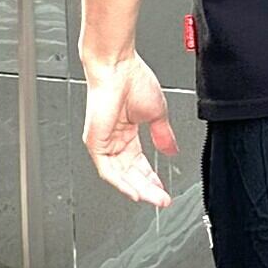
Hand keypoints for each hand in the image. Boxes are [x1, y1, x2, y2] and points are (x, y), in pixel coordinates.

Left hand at [82, 54, 178, 206]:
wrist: (118, 67)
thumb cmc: (132, 79)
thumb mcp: (157, 114)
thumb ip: (163, 135)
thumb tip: (172, 151)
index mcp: (126, 132)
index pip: (139, 164)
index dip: (152, 178)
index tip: (164, 189)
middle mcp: (113, 139)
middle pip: (130, 173)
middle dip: (148, 188)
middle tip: (162, 200)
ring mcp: (103, 142)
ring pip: (120, 176)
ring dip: (138, 189)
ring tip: (154, 199)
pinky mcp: (95, 143)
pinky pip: (107, 171)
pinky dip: (122, 183)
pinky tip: (136, 191)